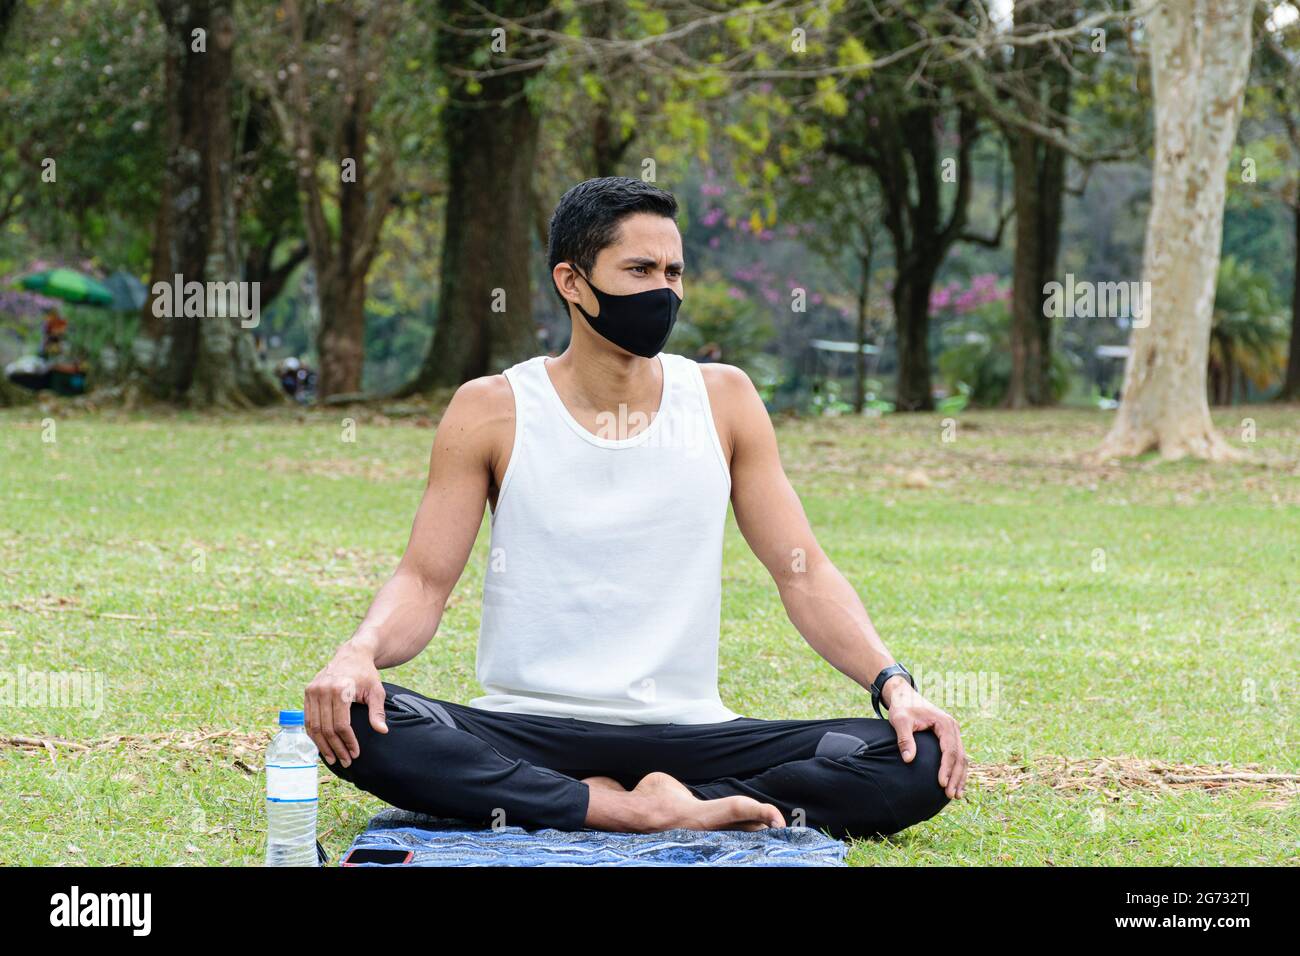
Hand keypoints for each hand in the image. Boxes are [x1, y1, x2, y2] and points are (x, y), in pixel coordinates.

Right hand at [304, 642, 387, 767]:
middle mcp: (323, 690)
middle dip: (336, 748)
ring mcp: (313, 690)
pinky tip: (322, 745)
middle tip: (345, 762)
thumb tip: (382, 731)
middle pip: (327, 728)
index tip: (355, 754)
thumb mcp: (377, 691)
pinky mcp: (307, 692)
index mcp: (341, 689)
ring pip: (314, 726)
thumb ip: (377, 711)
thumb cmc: (366, 674)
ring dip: (322, 746)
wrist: (352, 655)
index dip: (348, 742)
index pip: (342, 724)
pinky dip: (314, 734)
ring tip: (333, 759)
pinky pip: (308, 719)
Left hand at [882, 677, 968, 798]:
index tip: (941, 783)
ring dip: (960, 777)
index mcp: (945, 723)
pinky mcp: (949, 738)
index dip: (947, 768)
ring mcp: (953, 733)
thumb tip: (908, 759)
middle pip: (960, 756)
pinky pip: (957, 756)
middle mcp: (953, 728)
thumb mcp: (900, 720)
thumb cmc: (902, 707)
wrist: (904, 695)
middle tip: (951, 795)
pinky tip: (955, 784)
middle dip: (957, 777)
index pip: (950, 750)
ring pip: (962, 758)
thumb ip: (905, 739)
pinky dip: (957, 770)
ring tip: (956, 795)